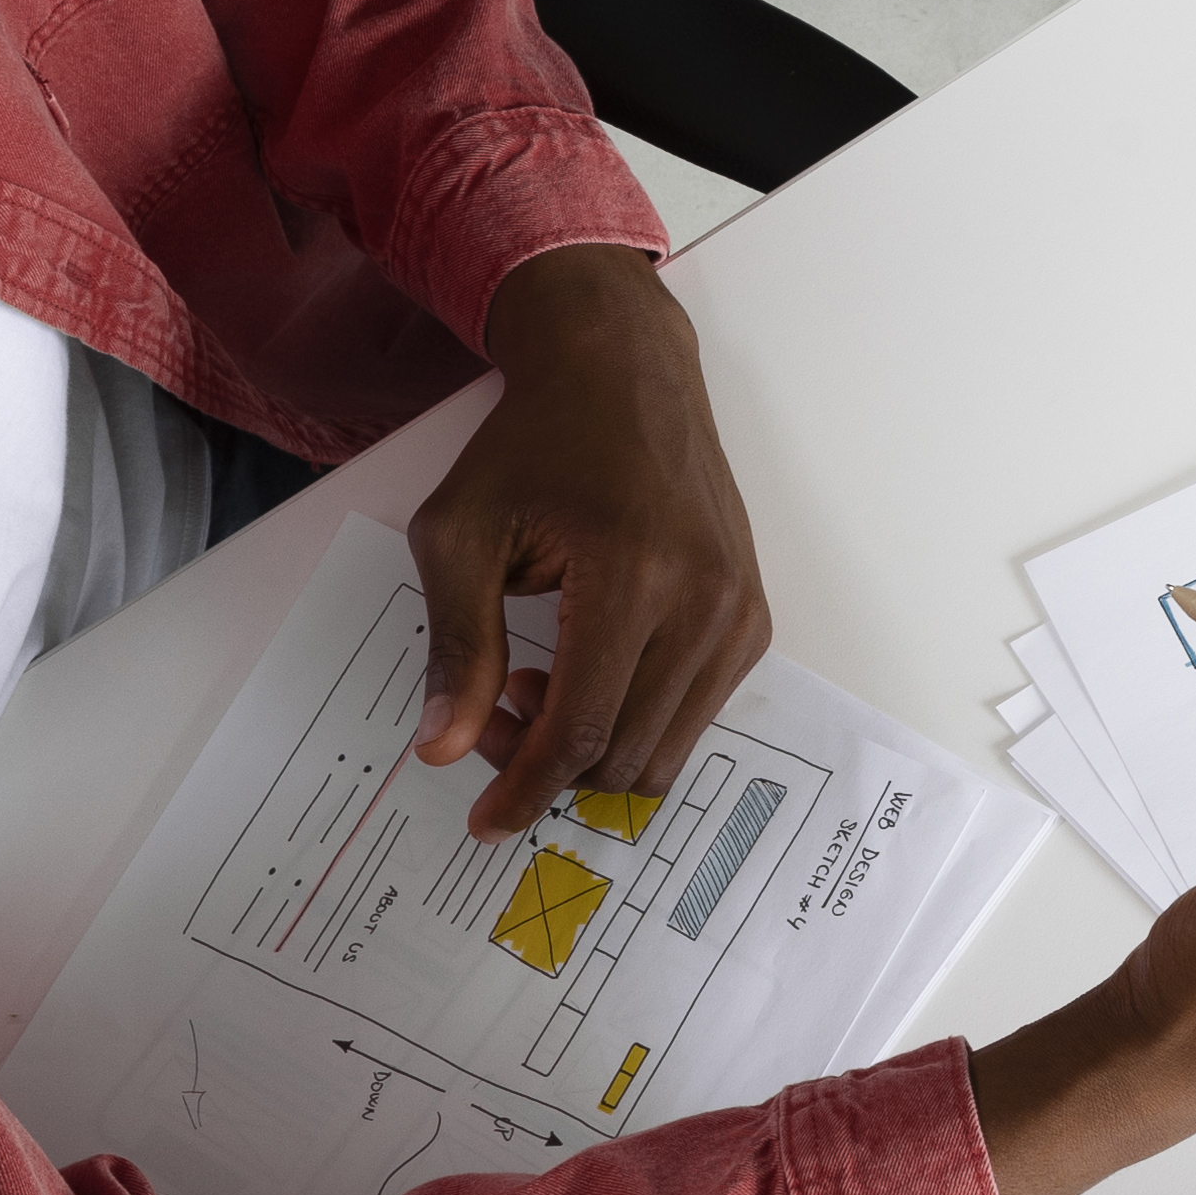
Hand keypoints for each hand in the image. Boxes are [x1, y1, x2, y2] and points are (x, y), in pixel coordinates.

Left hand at [407, 246, 769, 839]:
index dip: (525, 789)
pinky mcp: (752, 619)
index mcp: (632, 575)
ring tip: (538, 685)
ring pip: (665, 751)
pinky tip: (588, 669)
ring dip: (593, 750)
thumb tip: (443, 748)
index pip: (581, 728)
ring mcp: (739, 613)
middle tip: (493, 718)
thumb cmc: (535, 442)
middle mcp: (704, 601)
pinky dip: (636, 722)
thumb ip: (456, 646)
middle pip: (624, 755)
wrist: (622, 372)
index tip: (486, 821)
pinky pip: (695, 716)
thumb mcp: (462, 533)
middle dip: (549, 766)